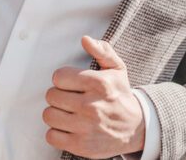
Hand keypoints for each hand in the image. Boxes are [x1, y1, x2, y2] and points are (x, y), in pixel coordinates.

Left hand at [43, 35, 145, 158]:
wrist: (136, 128)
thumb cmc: (122, 95)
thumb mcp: (117, 69)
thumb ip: (102, 51)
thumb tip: (85, 39)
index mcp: (99, 84)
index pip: (59, 77)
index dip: (62, 79)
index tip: (70, 83)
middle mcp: (92, 106)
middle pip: (51, 96)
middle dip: (58, 95)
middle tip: (69, 98)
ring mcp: (86, 128)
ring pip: (49, 115)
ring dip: (56, 113)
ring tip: (68, 112)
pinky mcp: (81, 146)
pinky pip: (51, 136)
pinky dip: (56, 132)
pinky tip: (68, 127)